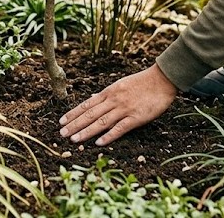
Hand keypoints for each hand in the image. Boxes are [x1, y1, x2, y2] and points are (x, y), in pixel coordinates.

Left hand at [59, 64, 177, 145]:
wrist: (162, 79)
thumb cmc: (142, 82)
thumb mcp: (120, 84)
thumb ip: (107, 94)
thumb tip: (92, 100)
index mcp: (109, 92)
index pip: (87, 105)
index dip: (73, 114)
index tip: (61, 122)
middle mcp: (113, 100)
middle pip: (90, 114)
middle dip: (74, 124)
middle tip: (61, 134)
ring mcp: (124, 109)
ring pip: (101, 122)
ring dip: (86, 131)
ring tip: (74, 140)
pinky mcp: (136, 117)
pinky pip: (119, 128)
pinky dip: (108, 136)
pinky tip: (98, 143)